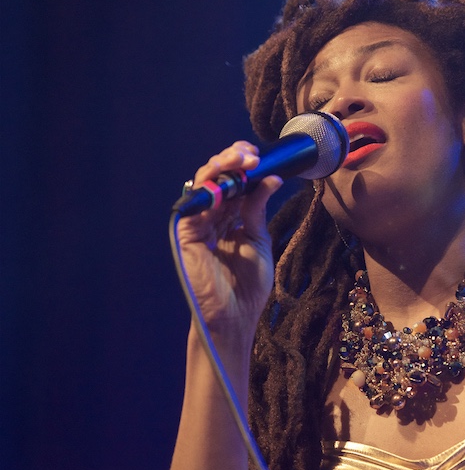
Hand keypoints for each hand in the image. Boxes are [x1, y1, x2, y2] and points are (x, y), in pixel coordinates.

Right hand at [176, 141, 282, 341]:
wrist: (235, 314)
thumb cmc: (248, 284)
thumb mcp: (258, 239)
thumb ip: (257, 208)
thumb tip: (271, 178)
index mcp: (231, 217)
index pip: (234, 182)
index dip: (243, 165)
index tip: (258, 155)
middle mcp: (213, 215)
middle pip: (217, 177)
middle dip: (233, 160)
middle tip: (250, 155)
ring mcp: (198, 222)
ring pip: (203, 184)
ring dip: (221, 167)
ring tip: (241, 159)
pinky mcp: (187, 232)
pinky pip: (195, 203)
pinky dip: (209, 188)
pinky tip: (226, 182)